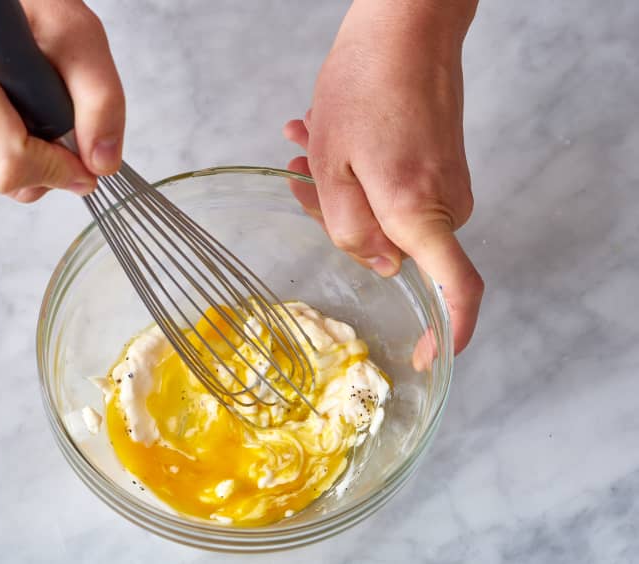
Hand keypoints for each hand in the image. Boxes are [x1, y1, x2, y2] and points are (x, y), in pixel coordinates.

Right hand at [0, 1, 123, 201]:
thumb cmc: (29, 3)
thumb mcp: (80, 37)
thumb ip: (101, 103)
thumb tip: (102, 165)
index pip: (10, 168)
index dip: (59, 169)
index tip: (85, 153)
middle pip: (10, 183)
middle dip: (50, 162)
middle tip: (56, 111)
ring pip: (4, 183)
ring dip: (36, 156)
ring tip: (32, 101)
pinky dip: (18, 152)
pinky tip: (16, 111)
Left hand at [284, 0, 482, 364]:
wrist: (408, 25)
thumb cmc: (365, 86)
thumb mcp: (331, 165)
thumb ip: (348, 230)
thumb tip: (378, 266)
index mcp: (417, 211)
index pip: (456, 288)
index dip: (448, 330)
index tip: (431, 355)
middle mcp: (444, 204)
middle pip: (395, 248)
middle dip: (343, 224)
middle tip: (301, 178)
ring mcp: (447, 182)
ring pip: (388, 215)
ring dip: (342, 189)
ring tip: (309, 143)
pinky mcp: (442, 164)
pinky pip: (397, 188)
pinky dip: (360, 174)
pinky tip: (326, 137)